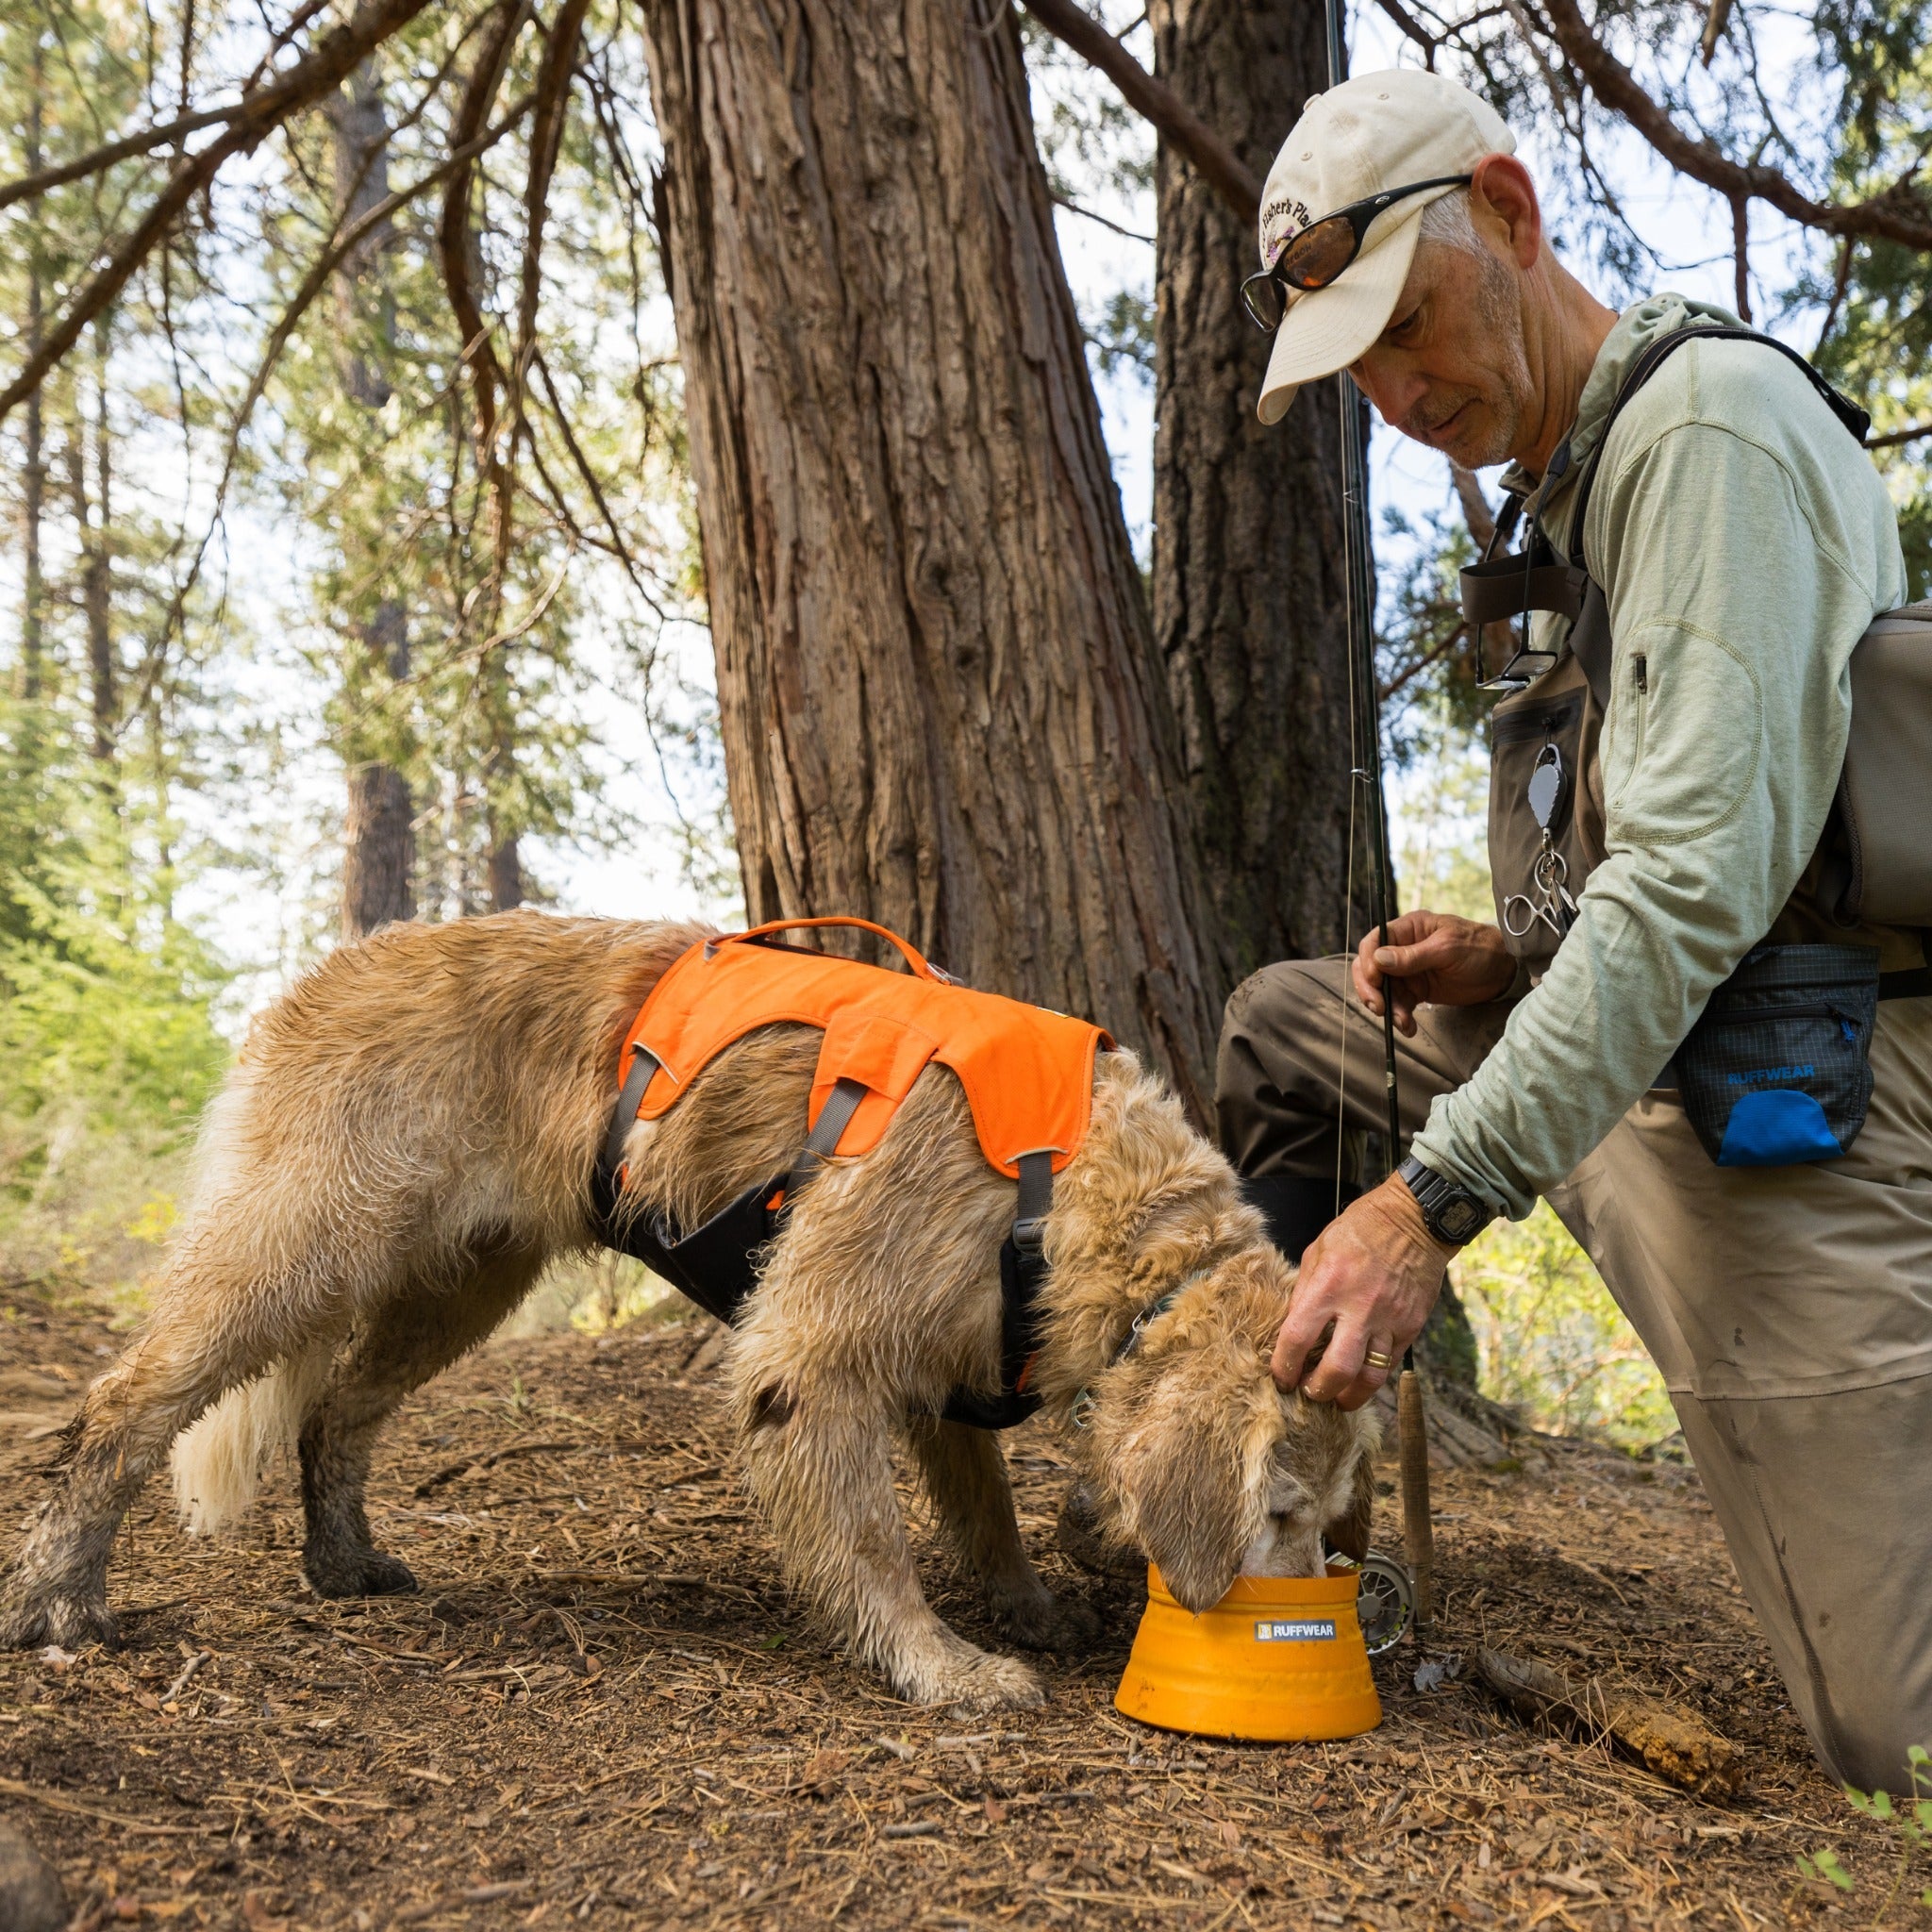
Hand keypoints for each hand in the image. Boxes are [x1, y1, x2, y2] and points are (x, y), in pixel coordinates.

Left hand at [1270, 1177, 1457, 1408]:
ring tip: (1337, 1399)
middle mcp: (1359, 1307)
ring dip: (1349, 1396)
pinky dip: (1373, 1376)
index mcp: (1328, 1285)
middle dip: (1318, 1391)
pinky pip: (1390, 1363)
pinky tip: (1360, 1377)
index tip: (1281, 1379)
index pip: (1297, 1339)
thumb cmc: (1358, 1231)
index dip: (1284, 1366)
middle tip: (1309, 1394)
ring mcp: (1389, 1319)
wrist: (1413, 1221)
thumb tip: (1291, 1329)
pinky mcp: (1411, 1326)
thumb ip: (1304, 1292)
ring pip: (1369, 1377)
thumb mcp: (1317, 1251)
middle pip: (1336, 1370)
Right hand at [1351, 910, 1514, 1037]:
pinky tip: (1408, 1027)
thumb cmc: (1479, 948)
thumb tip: (1378, 959)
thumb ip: (1411, 956)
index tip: (1375, 980)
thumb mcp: (1447, 949)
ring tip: (1403, 1022)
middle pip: (1371, 967)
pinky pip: (1399, 1004)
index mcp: (1409, 929)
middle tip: (1378, 1007)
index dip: (1368, 961)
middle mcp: (1403, 948)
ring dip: (1388, 1008)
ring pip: (1383, 990)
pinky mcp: (1417, 990)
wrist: (1502, 970)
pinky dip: (1400, 1017)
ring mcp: (1409, 971)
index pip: (1374, 941)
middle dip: (1371, 989)